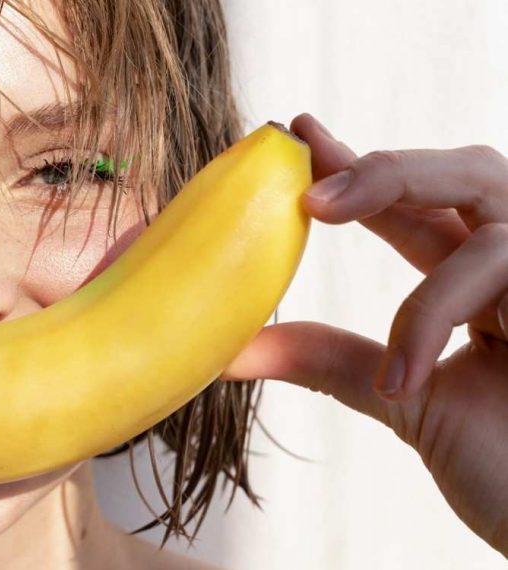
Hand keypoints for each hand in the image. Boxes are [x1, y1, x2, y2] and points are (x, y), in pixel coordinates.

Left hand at [219, 113, 507, 554]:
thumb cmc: (506, 468)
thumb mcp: (404, 399)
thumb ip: (333, 359)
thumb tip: (237, 345)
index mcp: (484, 283)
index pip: (419, 205)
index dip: (360, 166)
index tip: (297, 135)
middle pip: (469, 171)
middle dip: (387, 166)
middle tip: (310, 185)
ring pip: (489, 195)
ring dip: (400, 210)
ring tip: (330, 236)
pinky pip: (502, 265)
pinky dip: (435, 313)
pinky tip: (404, 378)